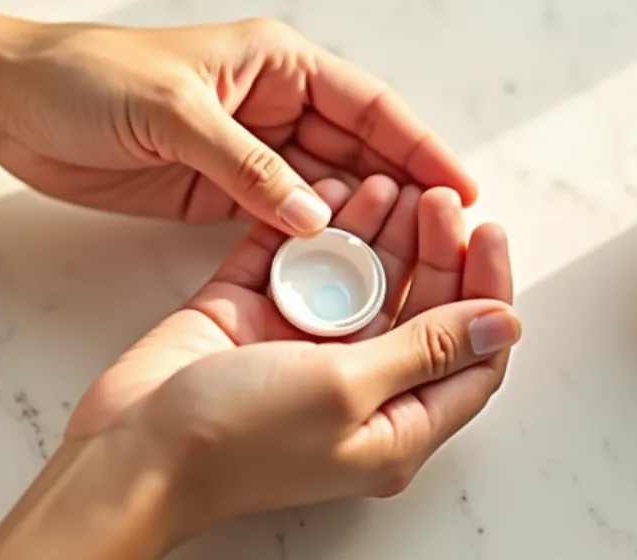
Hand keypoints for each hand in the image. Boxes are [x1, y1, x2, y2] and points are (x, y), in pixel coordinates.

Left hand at [0, 19, 476, 235]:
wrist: (15, 104)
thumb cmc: (90, 79)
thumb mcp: (175, 114)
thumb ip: (247, 168)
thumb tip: (314, 219)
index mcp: (276, 63)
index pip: (368, 105)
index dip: (420, 147)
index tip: (460, 189)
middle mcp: (273, 105)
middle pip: (359, 151)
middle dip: (402, 192)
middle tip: (445, 241)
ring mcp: (250, 152)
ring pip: (325, 189)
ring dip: (361, 224)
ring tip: (404, 265)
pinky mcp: (219, 191)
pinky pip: (281, 218)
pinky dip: (309, 242)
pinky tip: (336, 269)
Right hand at [67, 175, 516, 546]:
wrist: (133, 451)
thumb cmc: (239, 440)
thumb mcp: (349, 390)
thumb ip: (426, 349)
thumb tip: (502, 324)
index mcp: (396, 425)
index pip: (469, 354)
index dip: (485, 289)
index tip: (484, 229)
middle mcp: (357, 388)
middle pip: (417, 308)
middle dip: (431, 248)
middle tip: (430, 196)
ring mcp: (303, 350)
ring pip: (358, 280)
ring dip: (375, 232)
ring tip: (383, 184)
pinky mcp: (255, 318)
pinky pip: (294, 264)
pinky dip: (311, 230)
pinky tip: (327, 191)